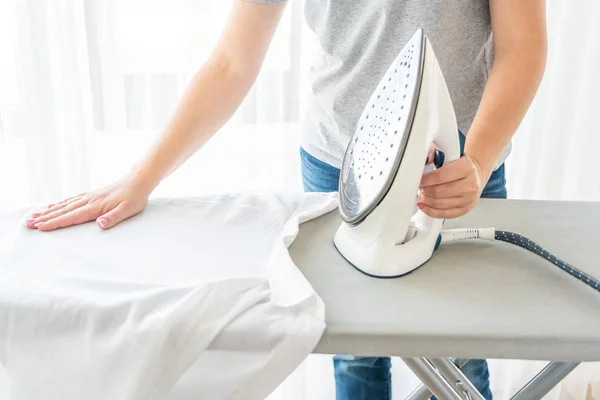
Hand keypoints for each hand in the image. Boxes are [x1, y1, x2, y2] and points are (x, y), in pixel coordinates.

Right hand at [25, 175, 151, 231]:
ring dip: (49, 211)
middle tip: (29, 223)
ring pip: (65, 205)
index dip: (56, 223)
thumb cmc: (134, 198)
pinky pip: (71, 200)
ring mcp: (89, 196)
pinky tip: (53, 206)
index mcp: (96, 206)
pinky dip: (59, 204)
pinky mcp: (91, 194)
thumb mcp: (128, 210)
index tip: (41, 227)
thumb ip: (113, 218)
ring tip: (35, 216)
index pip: (72, 217)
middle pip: (63, 211)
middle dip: (46, 218)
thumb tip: (100, 224)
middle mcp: (89, 200)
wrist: (138, 181)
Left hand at [418, 146, 488, 218]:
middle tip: (419, 187)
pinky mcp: (465, 209)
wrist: (475, 174)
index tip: (419, 180)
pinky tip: (424, 206)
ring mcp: (469, 199)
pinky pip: (445, 214)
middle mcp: (471, 184)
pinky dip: (431, 211)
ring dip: (426, 200)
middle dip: (424, 191)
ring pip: (440, 204)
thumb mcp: (450, 154)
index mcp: (467, 168)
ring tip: (422, 195)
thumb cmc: (460, 165)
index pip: (441, 176)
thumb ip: (434, 154)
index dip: (425, 180)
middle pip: (439, 192)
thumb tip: (422, 159)